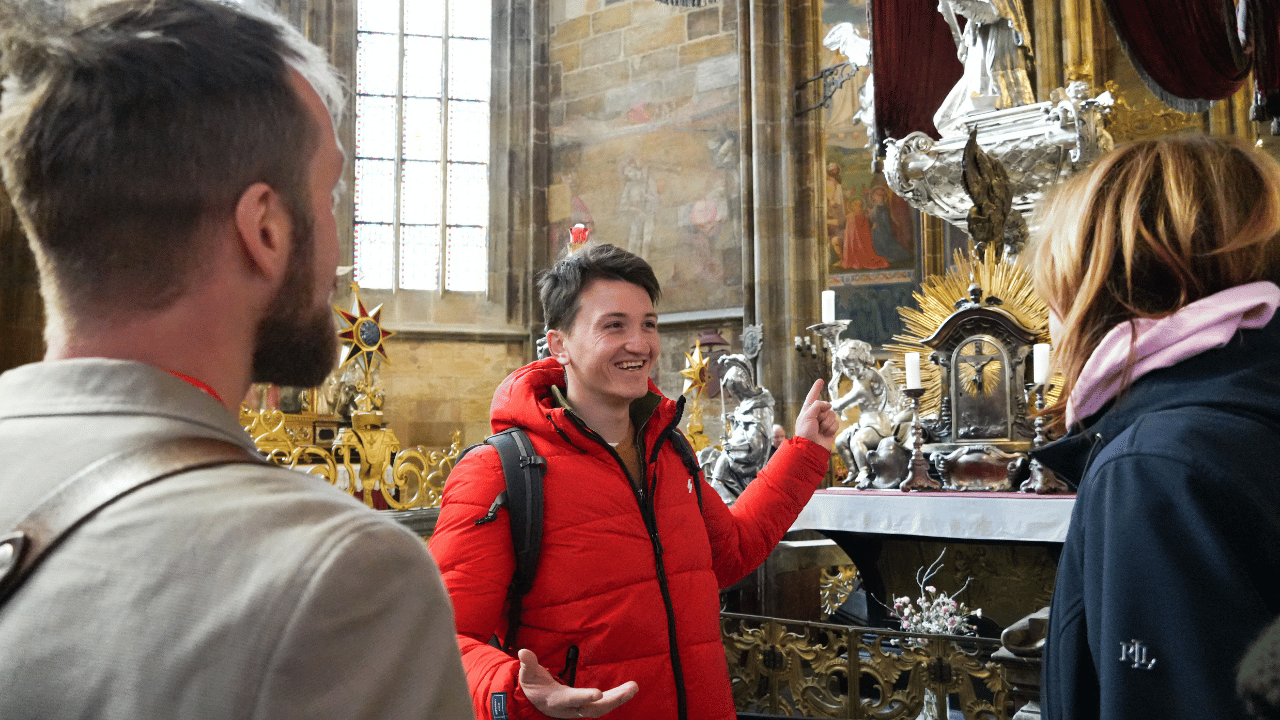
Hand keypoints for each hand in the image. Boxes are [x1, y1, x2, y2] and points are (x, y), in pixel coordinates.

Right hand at [518, 649, 638, 717]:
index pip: (572, 699)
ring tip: (633, 687)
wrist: (534, 703)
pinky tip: (628, 691)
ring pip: (601, 708)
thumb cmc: (533, 687)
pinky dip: (616, 699)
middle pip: (594, 709)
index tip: (599, 693)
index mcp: (556, 700)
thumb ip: (527, 664)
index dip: (584, 697)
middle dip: (613, 700)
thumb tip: (523, 652)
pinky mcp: (585, 707)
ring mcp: (579, 709)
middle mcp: (570, 708)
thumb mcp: (527, 675)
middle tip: (630, 689)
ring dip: (619, 698)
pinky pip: (603, 706)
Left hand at [793, 379, 839, 450]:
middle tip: (816, 424)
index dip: (816, 388)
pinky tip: (825, 434)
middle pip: (826, 406)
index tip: (820, 380)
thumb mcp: (807, 415)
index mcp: (807, 411)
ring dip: (826, 423)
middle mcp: (816, 415)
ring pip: (832, 415)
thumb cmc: (805, 432)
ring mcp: (824, 422)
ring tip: (820, 431)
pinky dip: (831, 428)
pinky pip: (836, 423)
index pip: (812, 397)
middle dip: (822, 415)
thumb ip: (817, 405)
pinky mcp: (830, 429)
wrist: (811, 448)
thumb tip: (828, 405)